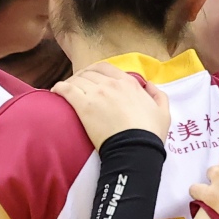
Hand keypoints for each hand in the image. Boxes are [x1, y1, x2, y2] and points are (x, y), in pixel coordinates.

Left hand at [55, 62, 170, 144]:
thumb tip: (149, 85)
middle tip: (77, 86)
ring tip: (65, 91)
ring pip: (76, 80)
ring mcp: (96, 94)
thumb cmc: (150, 134)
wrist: (135, 150)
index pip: (105, 68)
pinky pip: (66, 90)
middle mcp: (111, 84)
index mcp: (128, 83)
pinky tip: (55, 92)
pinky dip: (59, 88)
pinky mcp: (83, 106)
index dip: (94, 71)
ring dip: (70, 83)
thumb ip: (158, 95)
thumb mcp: (163, 112)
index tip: (90, 78)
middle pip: (89, 73)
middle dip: (81, 77)